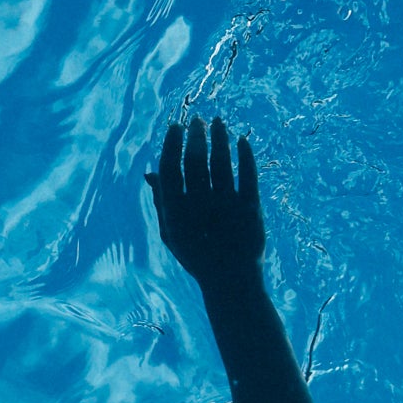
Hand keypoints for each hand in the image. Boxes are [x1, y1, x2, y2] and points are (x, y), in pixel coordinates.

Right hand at [147, 114, 262, 287]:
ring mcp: (226, 207)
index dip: (172, 144)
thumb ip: (162, 203)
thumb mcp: (172, 233)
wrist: (230, 281)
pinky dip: (246, 155)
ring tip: (218, 122)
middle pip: (196, 160)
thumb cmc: (197, 255)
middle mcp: (200, 206)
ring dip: (219, 138)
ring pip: (222, 162)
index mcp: (177, 212)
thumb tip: (150, 173)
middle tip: (198, 120)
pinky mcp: (251, 209)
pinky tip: (242, 140)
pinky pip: (249, 175)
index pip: (171, 169)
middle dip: (196, 135)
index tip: (177, 127)